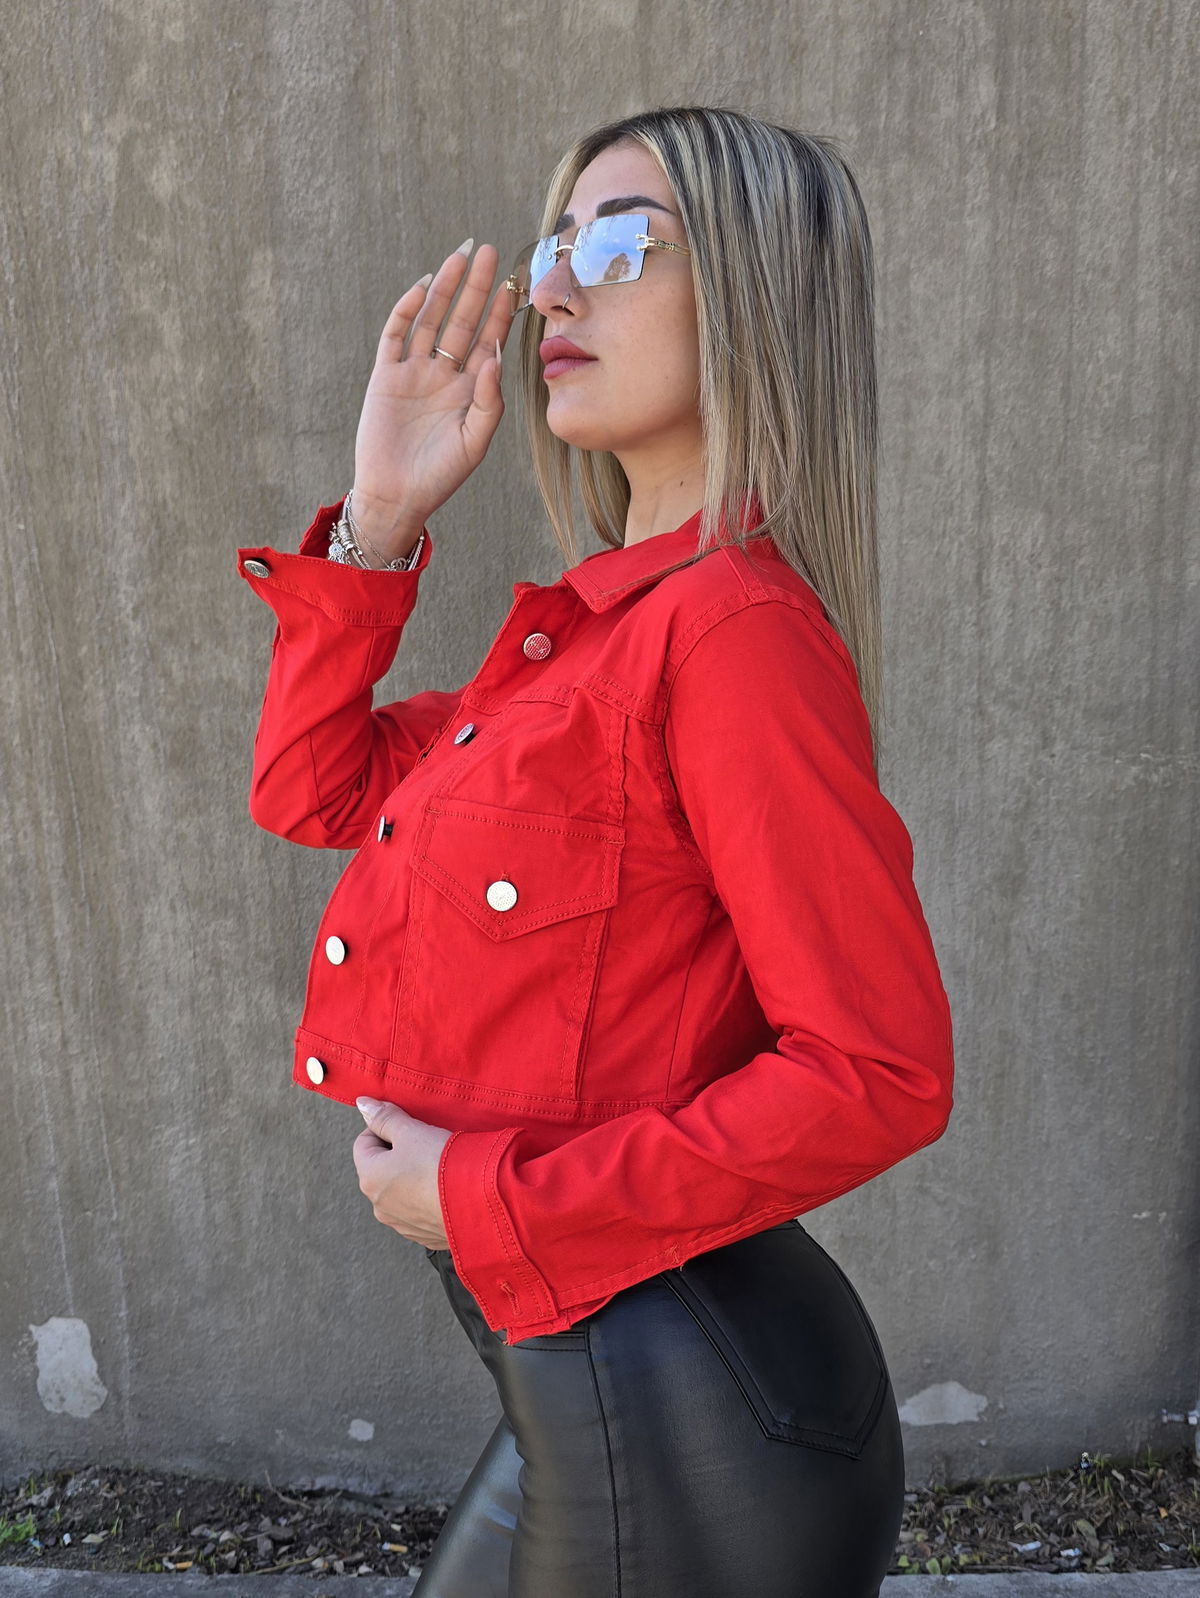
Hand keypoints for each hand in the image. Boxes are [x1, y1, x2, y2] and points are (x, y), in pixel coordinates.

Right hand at [352, 239, 515, 555]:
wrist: (396, 496)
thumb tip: (496, 357)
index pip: (489, 341)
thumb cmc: (441, 476)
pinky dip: (407, 310)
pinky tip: (423, 287)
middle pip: (462, 321)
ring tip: (458, 257)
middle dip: (475, 287)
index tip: (513, 284)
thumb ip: (488, 402)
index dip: (500, 313)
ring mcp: (414, 372)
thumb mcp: (475, 443)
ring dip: (445, 289)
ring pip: (431, 320)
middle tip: (488, 252)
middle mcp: (444, 375)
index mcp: (470, 390)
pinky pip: (396, 335)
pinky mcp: (385, 376)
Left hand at [352, 1097, 452, 1250]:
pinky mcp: (422, 1235)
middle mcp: (378, 1206)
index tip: (409, 1127)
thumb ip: (384, 1117)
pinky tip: (444, 1188)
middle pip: (381, 1168)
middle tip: (425, 1144)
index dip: (386, 1128)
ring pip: (399, 1190)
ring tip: (438, 1167)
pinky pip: (417, 1209)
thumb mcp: (411, 1130)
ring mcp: (400, 1223)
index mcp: (370, 1178)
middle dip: (399, 1153)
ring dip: (412, 1177)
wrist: (479, 1201)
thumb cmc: (441, 1163)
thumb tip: (363, 1104)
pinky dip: (426, 1197)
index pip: (364, 1142)